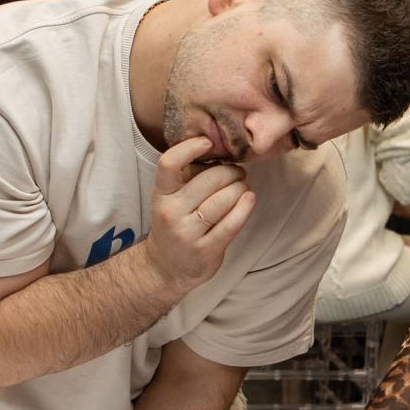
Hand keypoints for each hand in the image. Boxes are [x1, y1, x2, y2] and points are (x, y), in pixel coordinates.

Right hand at [139, 137, 254, 296]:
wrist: (166, 268)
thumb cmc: (175, 224)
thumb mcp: (170, 199)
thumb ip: (188, 177)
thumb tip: (220, 150)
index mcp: (160, 194)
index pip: (169, 164)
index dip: (189, 148)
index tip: (208, 142)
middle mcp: (171, 213)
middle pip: (209, 180)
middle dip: (231, 171)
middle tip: (238, 172)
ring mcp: (187, 233)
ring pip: (224, 200)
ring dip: (240, 188)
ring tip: (243, 187)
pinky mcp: (206, 250)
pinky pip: (232, 223)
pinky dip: (245, 207)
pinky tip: (249, 199)